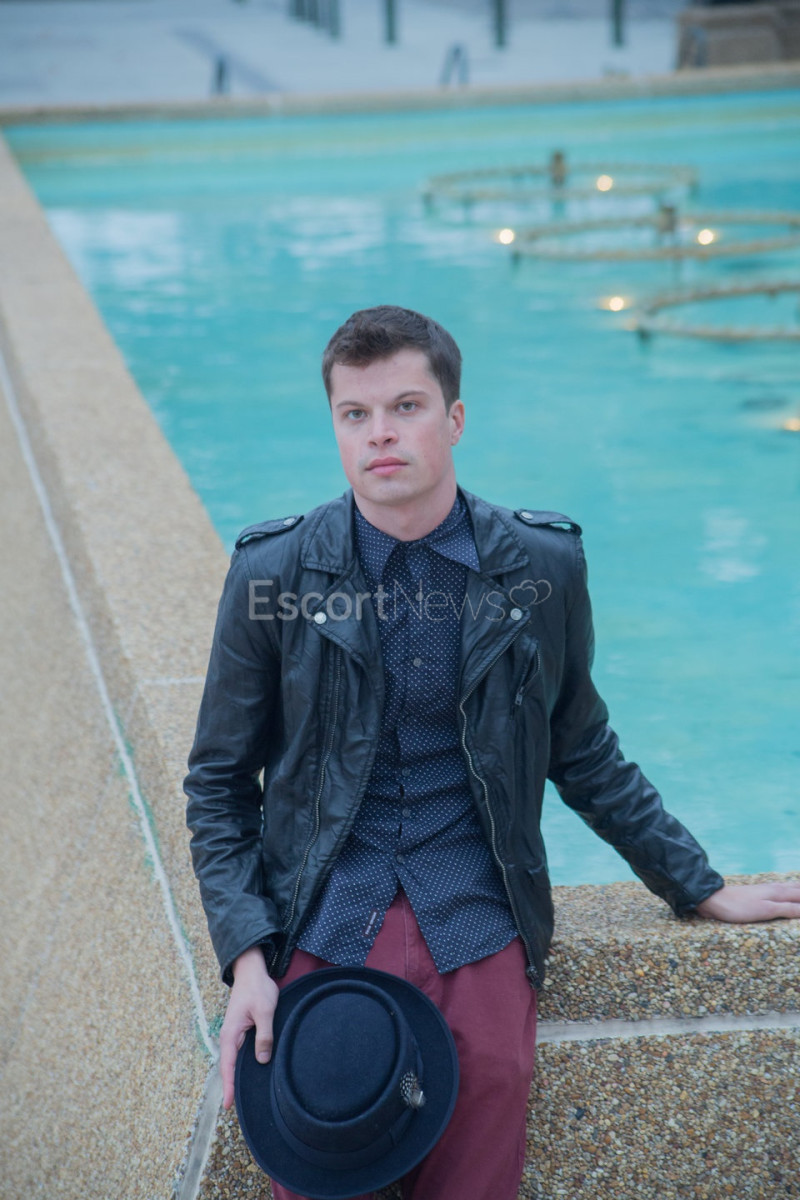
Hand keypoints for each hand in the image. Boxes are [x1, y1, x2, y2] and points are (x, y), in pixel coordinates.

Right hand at [219, 946, 279, 1108]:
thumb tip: (261, 1061)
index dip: (228, 1086)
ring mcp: (234, 1035)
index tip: (227, 1105)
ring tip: (242, 1098)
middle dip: (231, 1087)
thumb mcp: (265, 1011)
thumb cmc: (257, 989)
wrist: (252, 972)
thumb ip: (264, 1036)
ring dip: (236, 1077)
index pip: (228, 1066)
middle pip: (229, 1067)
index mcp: (231, 1034)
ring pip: (234, 1061)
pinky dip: (241, 1066)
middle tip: (234, 1109)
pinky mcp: (241, 1032)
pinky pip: (240, 1053)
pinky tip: (250, 1075)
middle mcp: (229, 1037)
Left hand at [696, 881, 799, 923]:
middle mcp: (776, 888)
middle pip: (799, 888)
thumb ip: (789, 909)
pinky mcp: (761, 895)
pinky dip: (793, 890)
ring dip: (799, 888)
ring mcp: (768, 890)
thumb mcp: (766, 910)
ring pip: (791, 887)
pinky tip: (789, 892)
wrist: (713, 899)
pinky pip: (783, 891)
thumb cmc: (739, 907)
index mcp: (780, 892)